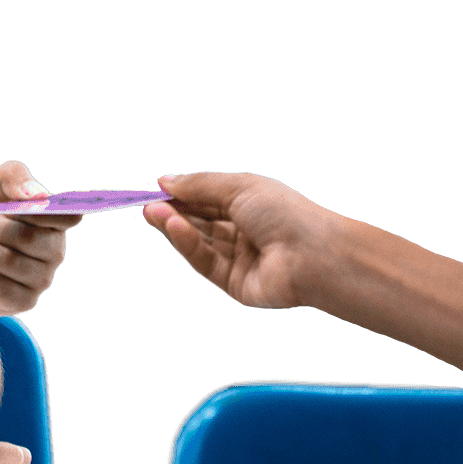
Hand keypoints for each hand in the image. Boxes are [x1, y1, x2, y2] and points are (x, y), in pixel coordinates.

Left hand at [0, 160, 84, 317]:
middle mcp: (52, 251)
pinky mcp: (21, 304)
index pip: (68, 215)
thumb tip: (40, 195)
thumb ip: (11, 177)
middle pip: (33, 238)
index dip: (39, 211)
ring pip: (11, 262)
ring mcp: (39, 280)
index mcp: (51, 220)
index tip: (14, 206)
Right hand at [142, 171, 326, 308]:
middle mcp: (243, 232)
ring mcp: (238, 259)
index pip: (208, 200)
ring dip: (176, 228)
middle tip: (148, 205)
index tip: (156, 189)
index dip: (183, 195)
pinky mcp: (232, 283)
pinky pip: (205, 262)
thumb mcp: (238, 187)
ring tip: (154, 213)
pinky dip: (188, 244)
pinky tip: (174, 228)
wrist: (314, 255)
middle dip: (174, 212)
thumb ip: (200, 185)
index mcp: (250, 205)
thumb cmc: (284, 212)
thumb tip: (166, 180)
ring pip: (199, 243)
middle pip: (200, 222)